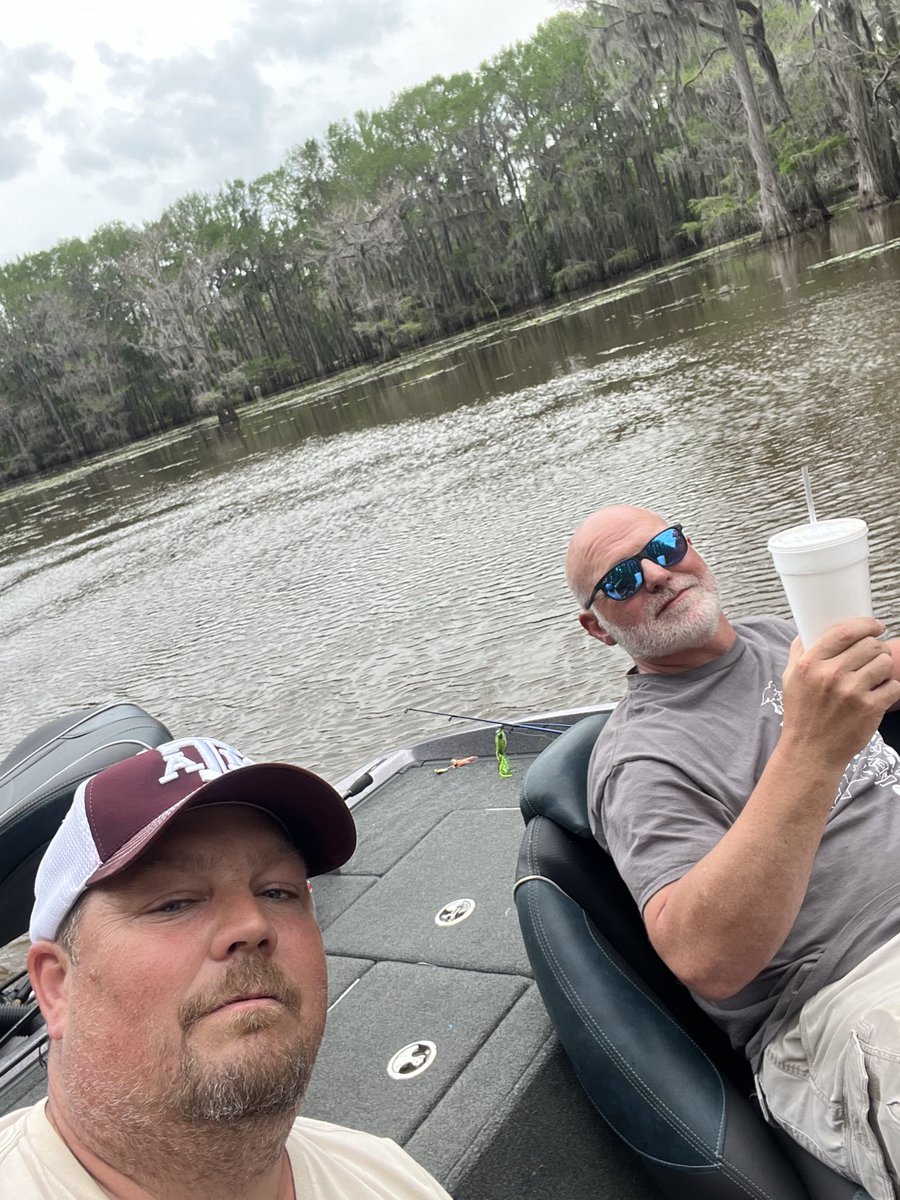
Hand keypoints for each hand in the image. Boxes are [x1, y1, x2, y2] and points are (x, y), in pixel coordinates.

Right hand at [782, 618, 899, 768]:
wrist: (810, 751)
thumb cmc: (802, 713)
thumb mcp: (790, 678)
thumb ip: (800, 651)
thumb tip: (810, 628)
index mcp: (810, 664)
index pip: (844, 631)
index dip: (865, 624)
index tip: (875, 625)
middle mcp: (830, 675)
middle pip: (869, 645)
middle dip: (877, 647)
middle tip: (874, 654)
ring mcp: (852, 692)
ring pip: (884, 662)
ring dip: (884, 666)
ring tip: (875, 675)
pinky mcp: (870, 709)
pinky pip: (893, 686)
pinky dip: (889, 688)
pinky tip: (877, 694)